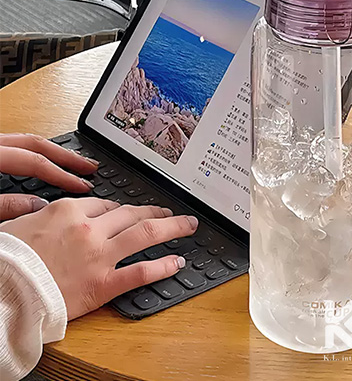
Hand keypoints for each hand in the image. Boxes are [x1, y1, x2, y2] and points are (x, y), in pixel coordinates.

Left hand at [0, 133, 98, 218]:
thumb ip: (5, 204)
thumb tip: (37, 206)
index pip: (36, 163)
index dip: (63, 175)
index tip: (83, 186)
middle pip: (38, 144)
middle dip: (68, 156)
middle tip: (90, 166)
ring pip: (29, 140)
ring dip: (54, 151)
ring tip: (74, 160)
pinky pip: (18, 145)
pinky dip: (37, 152)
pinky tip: (45, 160)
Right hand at [0, 197, 198, 319]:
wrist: (1, 292)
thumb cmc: (6, 259)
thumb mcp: (18, 223)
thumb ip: (36, 210)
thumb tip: (44, 207)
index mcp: (68, 211)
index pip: (106, 204)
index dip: (124, 209)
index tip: (132, 212)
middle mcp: (89, 229)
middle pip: (132, 214)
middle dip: (156, 212)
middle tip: (171, 212)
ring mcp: (99, 256)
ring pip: (144, 234)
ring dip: (171, 228)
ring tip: (187, 226)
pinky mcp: (102, 284)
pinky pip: (140, 272)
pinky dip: (162, 266)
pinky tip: (176, 262)